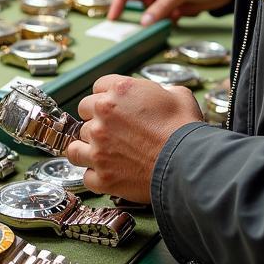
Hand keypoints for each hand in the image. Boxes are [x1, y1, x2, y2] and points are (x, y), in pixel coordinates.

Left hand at [67, 74, 203, 200]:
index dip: (107, 97)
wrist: (188, 163)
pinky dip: (96, 176)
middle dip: (96, 120)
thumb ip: (161, 91)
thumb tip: (162, 96)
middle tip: (112, 130)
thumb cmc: (185, 130)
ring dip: (87, 149)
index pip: (97, 87)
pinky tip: (107, 174)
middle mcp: (102, 117)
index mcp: (119, 91)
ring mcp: (98, 148)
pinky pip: (86, 176)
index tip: (113, 106)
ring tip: (102, 153)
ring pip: (75, 147)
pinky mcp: (102, 176)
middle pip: (84, 114)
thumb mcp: (179, 95)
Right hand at [108, 0, 233, 23]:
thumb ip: (163, 5)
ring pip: (149, 10)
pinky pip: (162, 16)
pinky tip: (176, 20)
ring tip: (162, 22)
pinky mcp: (174, 5)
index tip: (113, 17)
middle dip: (135, 13)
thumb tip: (144, 22)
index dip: (118, 0)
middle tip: (131, 30)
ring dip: (153, 19)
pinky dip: (165, 22)